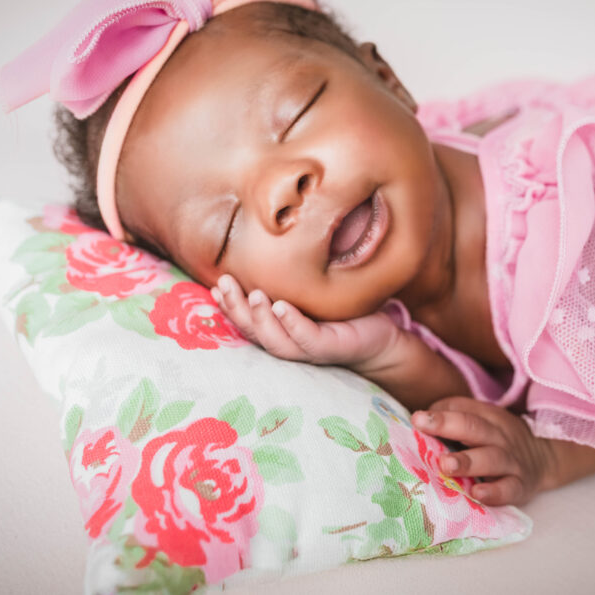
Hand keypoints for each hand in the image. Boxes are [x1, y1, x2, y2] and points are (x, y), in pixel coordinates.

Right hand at [211, 273, 400, 371]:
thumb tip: (269, 245)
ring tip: (252, 294)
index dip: (228, 307)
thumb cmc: (343, 312)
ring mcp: (309, 349)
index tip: (213, 287)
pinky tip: (282, 306)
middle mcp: (289, 343)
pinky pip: (308, 339)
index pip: (247, 322)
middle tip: (223, 283)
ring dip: (259, 318)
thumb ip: (290, 280)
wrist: (381, 336)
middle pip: (254, 332)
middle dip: (236, 309)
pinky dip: (292, 324)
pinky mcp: (332, 348)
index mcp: (280, 331)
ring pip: (275, 340)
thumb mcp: (312, 292)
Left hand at [412, 396, 555, 505]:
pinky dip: (494, 492)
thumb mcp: (482, 420)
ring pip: (491, 459)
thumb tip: (418, 420)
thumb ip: (452, 417)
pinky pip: (509, 489)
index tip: (417, 418)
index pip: (463, 410)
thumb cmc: (497, 439)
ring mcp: (511, 461)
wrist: (544, 458)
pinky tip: (477, 494)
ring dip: (468, 462)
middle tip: (424, 427)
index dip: (440, 414)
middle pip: (475, 427)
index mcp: (487, 417)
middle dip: (448, 426)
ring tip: (445, 465)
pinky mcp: (520, 486)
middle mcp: (499, 436)